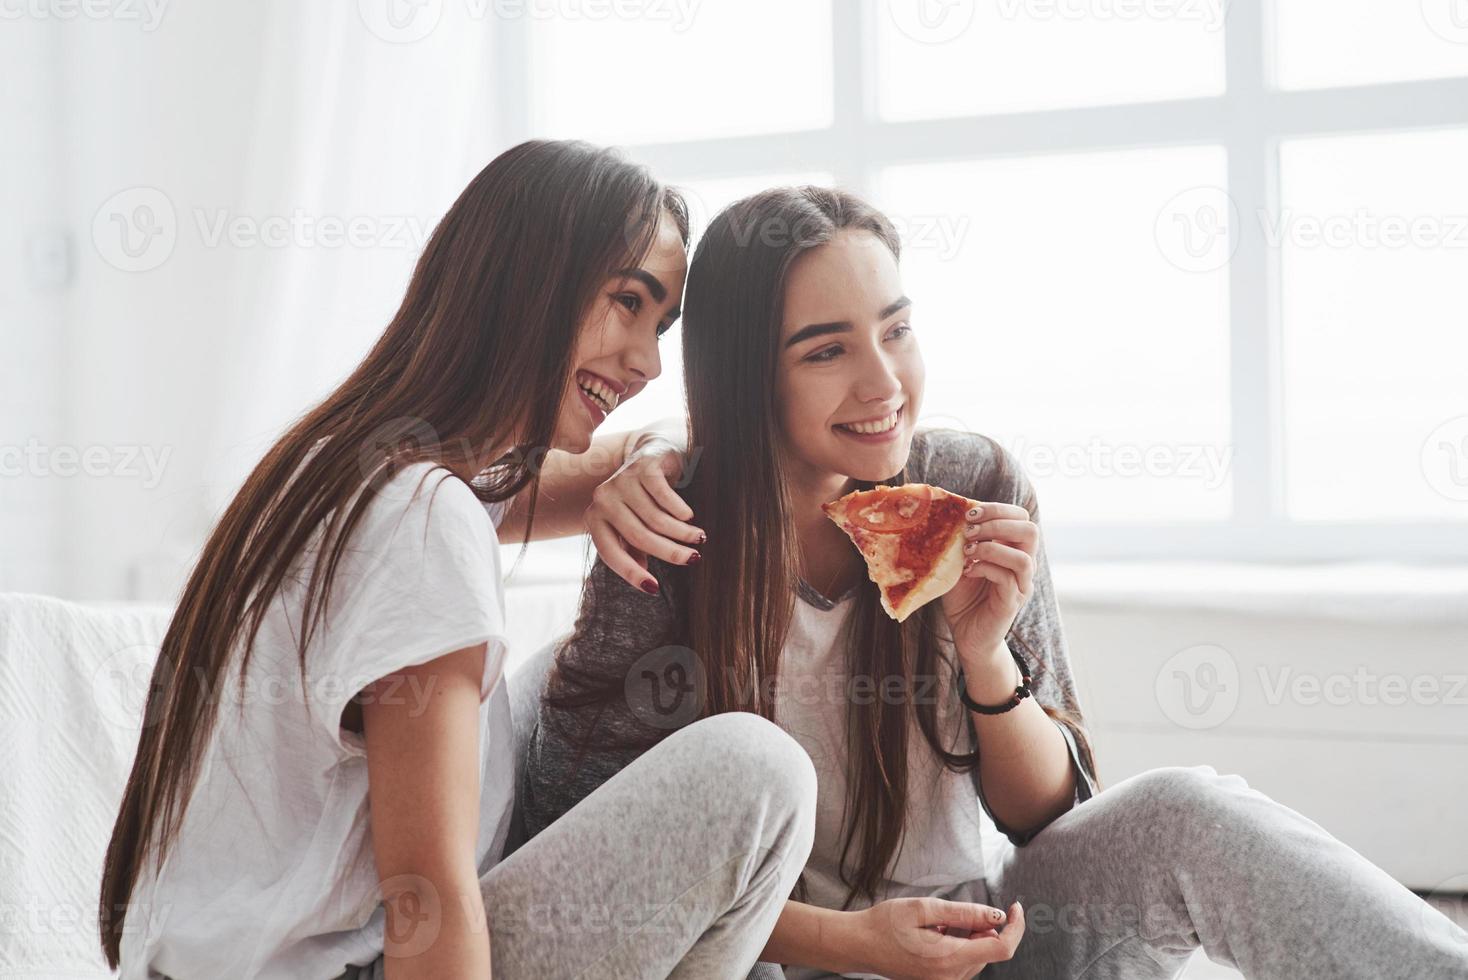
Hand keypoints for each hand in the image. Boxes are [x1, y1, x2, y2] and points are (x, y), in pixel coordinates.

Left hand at [586, 437, 704, 592]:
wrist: (652, 454)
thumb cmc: (643, 499)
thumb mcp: (634, 525)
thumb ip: (634, 551)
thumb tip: (646, 582)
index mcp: (595, 519)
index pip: (610, 553)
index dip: (631, 573)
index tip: (655, 589)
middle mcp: (603, 500)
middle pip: (639, 537)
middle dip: (670, 552)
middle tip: (694, 559)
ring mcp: (621, 481)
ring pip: (656, 519)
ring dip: (681, 533)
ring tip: (698, 538)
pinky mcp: (642, 467)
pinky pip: (664, 496)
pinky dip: (679, 510)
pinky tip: (689, 516)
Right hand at [851, 897, 1024, 977]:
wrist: (858, 945)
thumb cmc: (885, 923)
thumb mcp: (924, 908)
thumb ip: (964, 913)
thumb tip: (998, 917)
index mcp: (948, 959)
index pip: (1001, 949)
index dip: (1016, 928)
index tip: (1015, 908)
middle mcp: (949, 978)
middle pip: (988, 951)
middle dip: (984, 928)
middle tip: (955, 912)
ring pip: (976, 957)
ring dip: (970, 936)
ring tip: (939, 923)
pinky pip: (963, 963)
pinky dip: (960, 945)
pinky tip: (937, 934)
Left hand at [939, 502, 1038, 666]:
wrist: (967, 635)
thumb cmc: (964, 597)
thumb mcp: (960, 562)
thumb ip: (962, 540)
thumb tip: (950, 513)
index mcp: (1014, 549)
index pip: (1022, 517)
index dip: (997, 509)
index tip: (969, 514)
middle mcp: (1024, 565)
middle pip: (1030, 531)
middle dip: (997, 524)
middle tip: (969, 531)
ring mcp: (1021, 585)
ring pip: (1023, 557)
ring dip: (991, 548)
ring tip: (968, 551)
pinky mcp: (1012, 602)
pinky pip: (1007, 579)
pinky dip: (985, 568)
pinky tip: (967, 571)